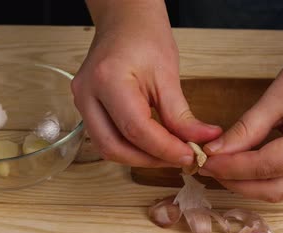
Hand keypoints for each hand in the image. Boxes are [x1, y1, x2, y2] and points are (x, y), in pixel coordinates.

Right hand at [72, 0, 220, 167]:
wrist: (125, 22)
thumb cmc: (145, 38)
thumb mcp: (168, 75)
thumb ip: (181, 115)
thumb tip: (201, 142)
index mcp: (107, 80)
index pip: (136, 129)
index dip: (165, 149)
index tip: (190, 155)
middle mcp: (87, 95)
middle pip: (114, 147)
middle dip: (150, 160)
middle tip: (181, 159)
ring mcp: (82, 103)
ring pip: (107, 148)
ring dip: (140, 158)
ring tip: (170, 154)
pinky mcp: (87, 109)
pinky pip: (106, 139)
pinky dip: (131, 148)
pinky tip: (154, 146)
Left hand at [199, 44, 282, 201]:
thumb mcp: (277, 97)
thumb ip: (246, 129)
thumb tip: (216, 152)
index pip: (265, 167)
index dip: (231, 168)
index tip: (204, 162)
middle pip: (274, 190)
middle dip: (237, 184)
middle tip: (208, 170)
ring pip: (282, 192)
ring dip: (250, 185)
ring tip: (223, 169)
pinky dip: (266, 180)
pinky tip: (245, 168)